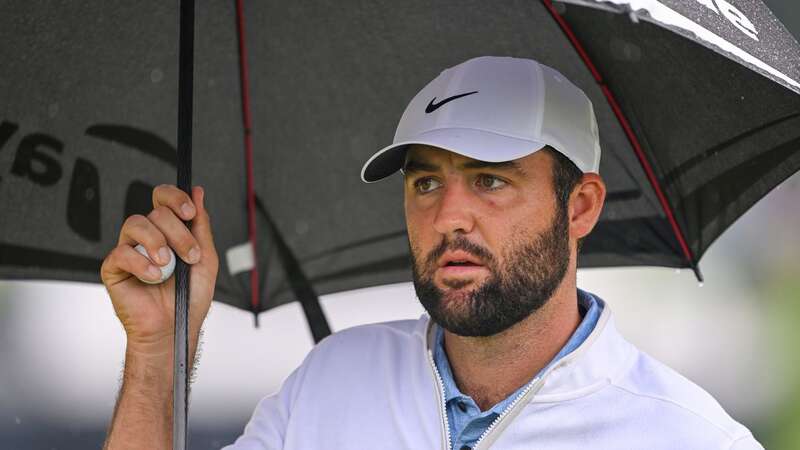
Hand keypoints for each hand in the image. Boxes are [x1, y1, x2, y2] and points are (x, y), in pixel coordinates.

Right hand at [101, 185, 217, 353]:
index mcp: (169, 231)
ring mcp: (130, 250)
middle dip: (179, 233)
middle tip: (189, 256)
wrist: (175, 327)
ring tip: (168, 266)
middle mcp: (148, 237)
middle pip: (156, 213)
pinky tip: (153, 277)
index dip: (175, 198)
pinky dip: (141, 264)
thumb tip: (198, 192)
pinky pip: (121, 252)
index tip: (190, 212)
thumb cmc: (189, 298)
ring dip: (158, 243)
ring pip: (135, 223)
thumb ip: (201, 226)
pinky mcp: (113, 268)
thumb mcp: (205, 259)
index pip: (164, 199)